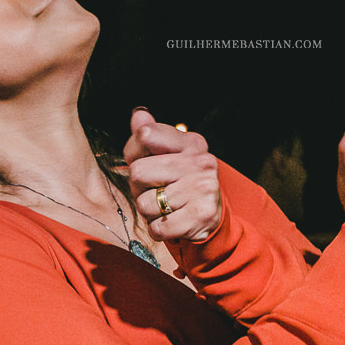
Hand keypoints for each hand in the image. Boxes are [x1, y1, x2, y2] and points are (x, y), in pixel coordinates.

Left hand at [123, 108, 222, 242]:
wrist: (211, 220)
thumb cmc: (181, 186)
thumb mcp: (168, 157)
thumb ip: (151, 137)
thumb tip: (139, 114)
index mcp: (192, 142)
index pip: (145, 135)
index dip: (134, 152)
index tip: (145, 162)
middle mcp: (200, 161)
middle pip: (137, 172)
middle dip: (139, 188)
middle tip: (158, 191)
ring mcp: (203, 187)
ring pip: (144, 203)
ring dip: (149, 212)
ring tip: (167, 208)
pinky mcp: (202, 215)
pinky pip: (157, 226)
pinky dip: (158, 230)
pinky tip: (172, 222)